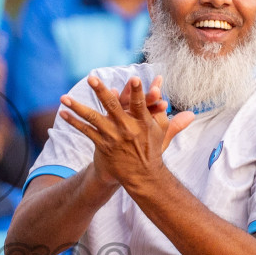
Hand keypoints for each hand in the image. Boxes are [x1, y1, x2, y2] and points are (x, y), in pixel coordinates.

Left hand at [60, 75, 192, 192]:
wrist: (142, 176)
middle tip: (92, 78)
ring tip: (64, 97)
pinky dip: (74, 122)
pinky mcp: (103, 145)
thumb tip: (192, 114)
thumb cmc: (152, 150)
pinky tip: (63, 113)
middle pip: (112, 107)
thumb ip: (174, 121)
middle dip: (101, 92)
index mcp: (142, 123)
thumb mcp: (163, 134)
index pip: (139, 104)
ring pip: (93, 118)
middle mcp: (126, 129)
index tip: (133, 79)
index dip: (136, 92)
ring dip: (78, 107)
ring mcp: (113, 138)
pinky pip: (86, 131)